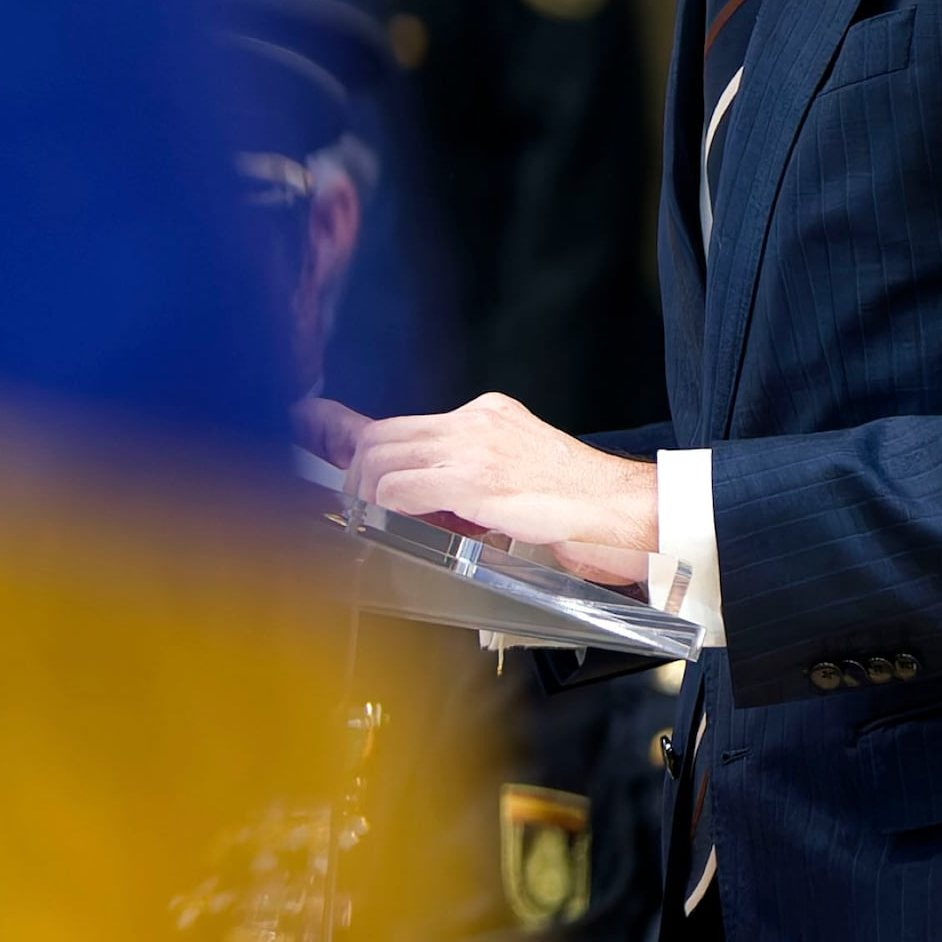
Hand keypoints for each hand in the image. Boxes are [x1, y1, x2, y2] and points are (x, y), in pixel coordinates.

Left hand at [343, 392, 658, 589]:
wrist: (630, 511)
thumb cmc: (583, 509)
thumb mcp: (517, 481)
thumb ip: (470, 483)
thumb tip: (423, 505)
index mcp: (487, 416)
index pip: (404, 421)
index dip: (351, 429)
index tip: (312, 423)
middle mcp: (476, 420)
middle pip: (382, 434)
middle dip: (356, 473)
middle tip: (361, 509)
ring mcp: (474, 445)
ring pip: (381, 455)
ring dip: (367, 494)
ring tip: (381, 523)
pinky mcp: (476, 479)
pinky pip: (401, 487)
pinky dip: (386, 509)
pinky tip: (397, 525)